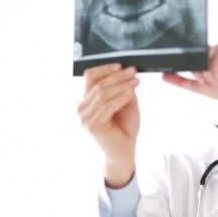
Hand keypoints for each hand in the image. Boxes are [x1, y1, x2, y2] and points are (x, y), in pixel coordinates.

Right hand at [77, 63, 139, 187]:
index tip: (121, 65)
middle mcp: (82, 108)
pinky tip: (131, 92)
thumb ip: (123, 89)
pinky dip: (120, 97)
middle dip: (118, 76)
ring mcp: (85, 118)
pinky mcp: (93, 125)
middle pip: (98, 84)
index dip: (105, 69)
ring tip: (136, 81)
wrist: (124, 151)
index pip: (90, 77)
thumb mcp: (125, 103)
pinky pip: (107, 106)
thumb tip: (127, 72)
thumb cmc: (125, 128)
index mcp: (87, 101)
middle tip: (133, 71)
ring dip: (121, 85)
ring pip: (103, 94)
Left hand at [162, 45, 217, 101]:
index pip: (185, 56)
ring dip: (207, 72)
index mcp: (200, 59)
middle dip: (198, 72)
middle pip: (194, 57)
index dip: (182, 64)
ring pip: (203, 56)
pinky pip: (215, 56)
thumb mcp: (199, 87)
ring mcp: (217, 49)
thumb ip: (182, 81)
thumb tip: (163, 76)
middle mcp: (207, 51)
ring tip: (215, 81)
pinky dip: (215, 69)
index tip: (176, 70)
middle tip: (206, 82)